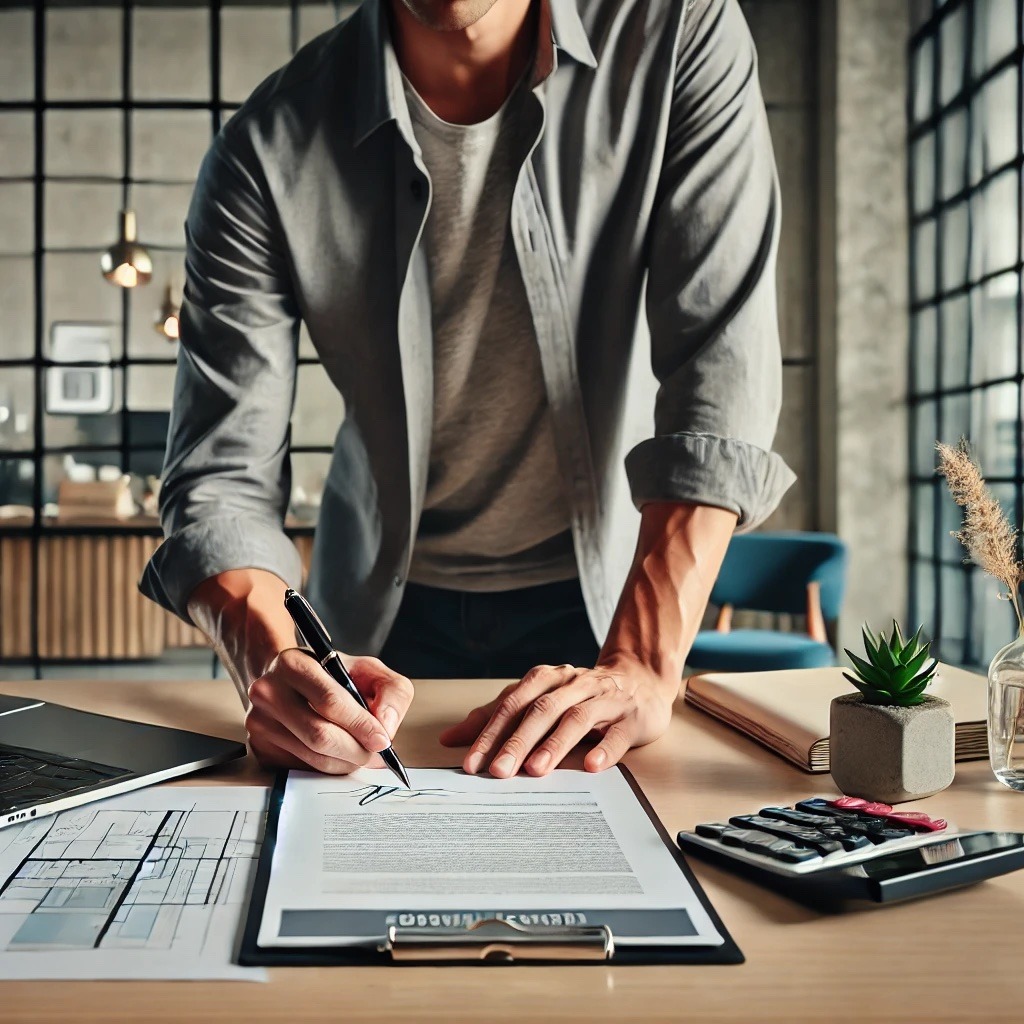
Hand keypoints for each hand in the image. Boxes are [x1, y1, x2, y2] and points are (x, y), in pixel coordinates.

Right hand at [245, 648, 413, 773]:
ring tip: (360, 753)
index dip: (361, 725)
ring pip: (312, 758)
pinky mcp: (259, 748)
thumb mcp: (368, 670)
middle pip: (319, 735)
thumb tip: (386, 725)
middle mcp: (269, 691)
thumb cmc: (331, 676)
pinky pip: (301, 770)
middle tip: (375, 753)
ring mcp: (259, 722)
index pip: (330, 702)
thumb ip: (391, 691)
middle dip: (355, 750)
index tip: (382, 740)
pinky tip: (336, 755)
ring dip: (344, 762)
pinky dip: (326, 768)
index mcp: (293, 664)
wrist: (289, 680)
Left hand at [438, 656, 676, 777]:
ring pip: (577, 719)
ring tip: (536, 769)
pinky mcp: (632, 717)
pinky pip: (619, 733)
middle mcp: (574, 684)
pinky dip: (605, 749)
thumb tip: (451, 739)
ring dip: (554, 744)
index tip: (472, 762)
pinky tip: (591, 766)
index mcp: (547, 679)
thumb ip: (496, 717)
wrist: (639, 681)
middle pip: (541, 710)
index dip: (491, 732)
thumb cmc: (579, 696)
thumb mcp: (537, 701)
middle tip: (498, 771)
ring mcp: (605, 699)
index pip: (513, 704)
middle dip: (517, 741)